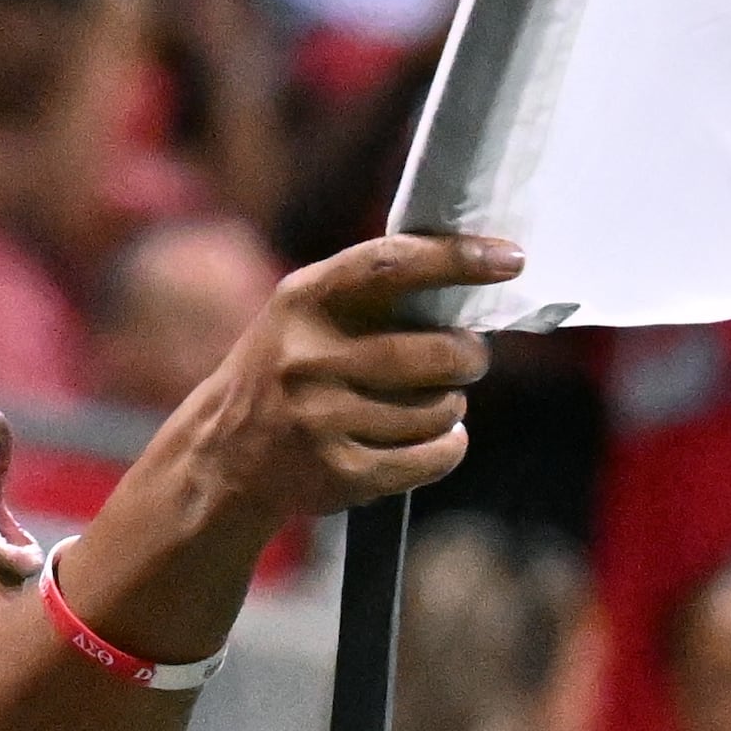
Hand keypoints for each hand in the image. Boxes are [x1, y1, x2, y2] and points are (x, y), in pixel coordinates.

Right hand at [163, 231, 516, 529]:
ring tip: (437, 400)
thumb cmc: (284, 369)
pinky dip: (449, 446)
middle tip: (470, 356)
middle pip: (434, 351)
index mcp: (303, 300)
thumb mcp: (303, 313)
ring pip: (438, 409)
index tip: (509, 258)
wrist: (221, 456)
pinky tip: (440, 437)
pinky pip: (430, 457)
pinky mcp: (339, 472)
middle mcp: (308, 357)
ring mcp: (322, 419)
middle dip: (469, 354)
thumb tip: (470, 274)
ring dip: (453, 405)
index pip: (393, 265)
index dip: (457, 259)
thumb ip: (370, 292)